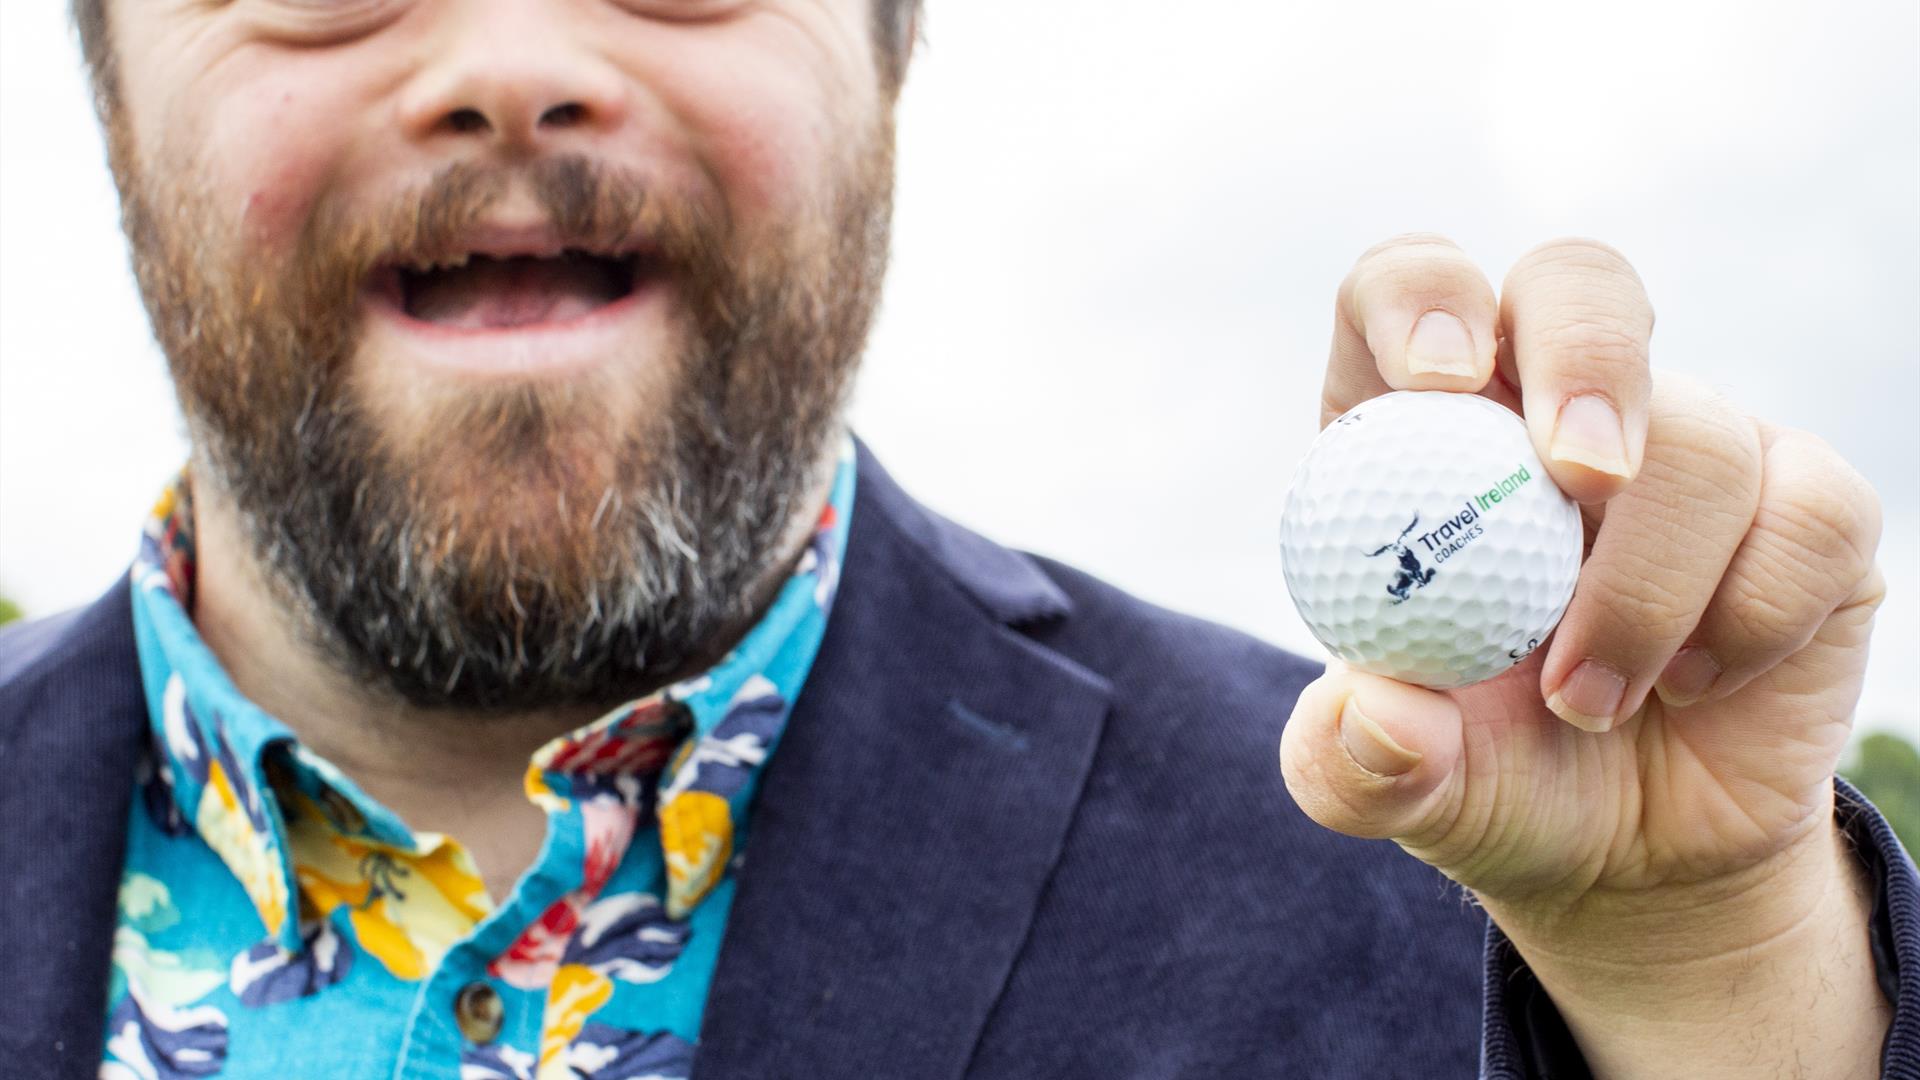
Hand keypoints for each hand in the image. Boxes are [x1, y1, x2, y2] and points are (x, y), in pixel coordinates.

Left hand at [1278, 235, 1889, 1076]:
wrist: (1632, 851)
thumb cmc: (1487, 779)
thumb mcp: (1398, 789)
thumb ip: (1354, 761)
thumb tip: (1375, 712)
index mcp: (1423, 431)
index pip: (1410, 286)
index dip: (1425, 297)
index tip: (1440, 381)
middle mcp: (1555, 409)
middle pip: (1578, 282)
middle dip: (1587, 358)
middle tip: (1579, 476)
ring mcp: (1691, 445)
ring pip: (1704, 436)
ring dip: (1646, 586)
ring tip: (1589, 700)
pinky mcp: (1807, 507)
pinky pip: (1815, 511)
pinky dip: (1753, 614)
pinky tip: (1694, 683)